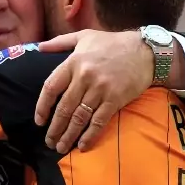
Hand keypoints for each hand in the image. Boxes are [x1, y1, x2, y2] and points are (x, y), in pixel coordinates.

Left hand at [34, 30, 152, 154]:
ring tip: (61, 147)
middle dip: (55, 128)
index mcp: (74, 62)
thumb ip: (60, 42)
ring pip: (79, 117)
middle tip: (49, 142)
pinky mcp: (115, 99)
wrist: (145, 50)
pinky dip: (90, 135)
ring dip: (69, 135)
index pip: (51, 88)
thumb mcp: (85, 36)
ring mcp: (100, 89)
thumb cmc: (112, 43)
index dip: (42, 107)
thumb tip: (39, 48)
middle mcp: (84, 77)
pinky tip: (82, 146)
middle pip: (64, 108)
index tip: (39, 121)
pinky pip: (99, 121)